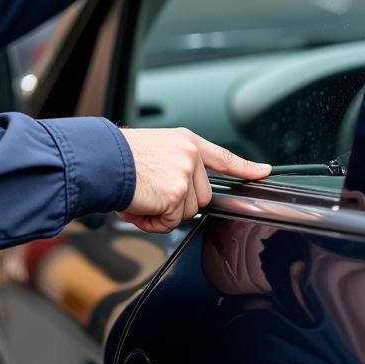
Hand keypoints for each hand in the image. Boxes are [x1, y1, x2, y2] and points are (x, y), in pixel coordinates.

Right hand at [119, 127, 269, 233]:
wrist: (101, 160)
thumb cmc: (117, 158)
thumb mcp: (154, 151)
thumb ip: (175, 166)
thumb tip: (180, 192)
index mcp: (185, 141)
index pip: (223, 157)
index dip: (246, 167)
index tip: (263, 171)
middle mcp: (190, 155)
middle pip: (201, 197)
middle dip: (177, 203)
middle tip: (151, 194)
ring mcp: (186, 174)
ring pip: (187, 212)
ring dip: (164, 214)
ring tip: (142, 198)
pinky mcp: (177, 194)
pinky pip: (171, 222)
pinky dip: (153, 222)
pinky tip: (140, 206)